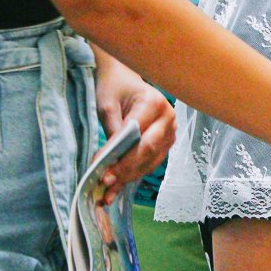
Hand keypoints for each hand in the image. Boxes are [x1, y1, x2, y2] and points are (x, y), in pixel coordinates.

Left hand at [93, 54, 175, 200]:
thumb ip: (112, 131)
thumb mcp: (107, 105)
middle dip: (126, 168)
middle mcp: (168, 119)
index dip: (119, 152)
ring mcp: (170, 132)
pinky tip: (118, 186)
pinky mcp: (166, 143)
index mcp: (154, 103)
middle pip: (148, 149)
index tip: (100, 166)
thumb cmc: (114, 89)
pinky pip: (151, 162)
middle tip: (105, 181)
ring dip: (130, 176)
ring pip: (151, 160)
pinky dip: (134, 175)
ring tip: (109, 190)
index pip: (136, 133)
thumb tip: (109, 160)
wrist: (124, 81)